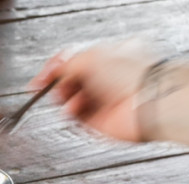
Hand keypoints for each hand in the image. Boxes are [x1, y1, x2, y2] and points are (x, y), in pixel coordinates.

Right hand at [32, 39, 159, 141]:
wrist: (148, 101)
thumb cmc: (130, 74)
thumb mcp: (90, 57)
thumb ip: (67, 63)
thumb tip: (52, 72)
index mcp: (107, 57)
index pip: (75, 61)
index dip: (55, 68)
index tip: (40, 78)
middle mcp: (106, 80)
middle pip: (71, 82)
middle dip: (58, 85)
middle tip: (52, 88)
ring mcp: (104, 101)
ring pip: (72, 101)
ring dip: (64, 100)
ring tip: (64, 100)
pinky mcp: (102, 122)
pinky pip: (78, 119)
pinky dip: (71, 116)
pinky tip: (71, 111)